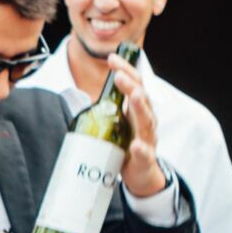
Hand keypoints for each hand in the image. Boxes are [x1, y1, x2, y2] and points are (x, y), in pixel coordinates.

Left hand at [109, 53, 166, 197]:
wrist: (142, 174)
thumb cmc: (130, 144)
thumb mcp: (119, 122)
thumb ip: (109, 107)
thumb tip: (83, 91)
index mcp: (139, 109)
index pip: (135, 84)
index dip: (125, 70)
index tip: (112, 58)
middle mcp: (146, 120)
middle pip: (142, 98)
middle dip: (131, 85)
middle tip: (119, 75)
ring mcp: (148, 139)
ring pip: (147, 121)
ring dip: (140, 107)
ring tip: (134, 96)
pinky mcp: (145, 159)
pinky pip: (144, 153)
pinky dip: (141, 149)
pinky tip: (136, 146)